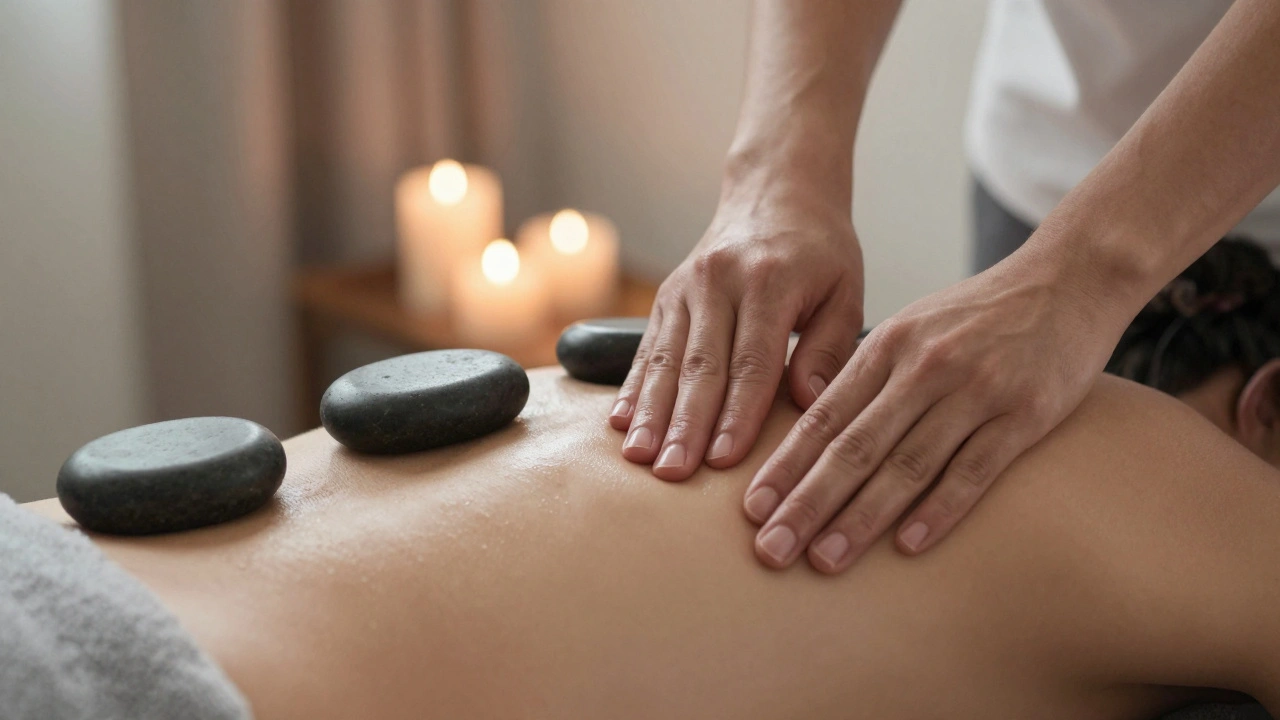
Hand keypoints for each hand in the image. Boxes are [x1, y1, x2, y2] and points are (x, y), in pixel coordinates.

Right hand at [610, 190, 864, 480]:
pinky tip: (621, 424)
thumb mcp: (846, 289)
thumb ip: (830, 347)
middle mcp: (720, 280)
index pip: (753, 360)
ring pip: (666, 358)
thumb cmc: (819, 250)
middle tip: (673, 472)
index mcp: (771, 280)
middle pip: (701, 364)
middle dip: (685, 423)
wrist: (776, 190)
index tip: (725, 459)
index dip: (738, 413)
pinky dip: (633, 387)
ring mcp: (687, 286)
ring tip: (640, 457)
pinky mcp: (666, 295)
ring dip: (651, 412)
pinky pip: (647, 346)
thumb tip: (808, 403)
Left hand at [744, 253, 1127, 572]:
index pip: (823, 416)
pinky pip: (974, 469)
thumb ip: (865, 376)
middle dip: (806, 502)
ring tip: (825, 560)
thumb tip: (811, 433)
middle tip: (771, 549)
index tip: (752, 509)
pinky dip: (940, 509)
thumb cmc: (977, 316)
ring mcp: (975, 390)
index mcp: (887, 346)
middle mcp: (923, 367)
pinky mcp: (1025, 413)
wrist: (1068, 280)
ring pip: (906, 464)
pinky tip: (908, 545)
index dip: (785, 465)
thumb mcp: (911, 328)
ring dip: (862, 518)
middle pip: (854, 446)